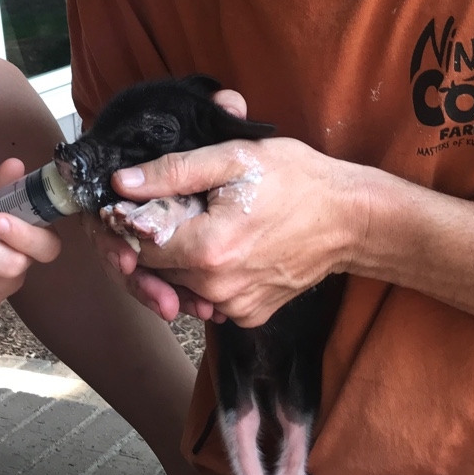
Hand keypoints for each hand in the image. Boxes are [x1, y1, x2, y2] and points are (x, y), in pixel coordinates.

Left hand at [109, 133, 369, 328]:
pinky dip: (208, 276)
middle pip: (158, 267)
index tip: (142, 203)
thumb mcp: (233, 158)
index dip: (134, 223)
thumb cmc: (296, 180)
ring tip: (208, 225)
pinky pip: (209, 297)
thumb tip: (122, 184)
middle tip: (183, 208)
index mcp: (206, 249)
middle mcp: (216, 288)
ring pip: (181, 284)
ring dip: (182, 258)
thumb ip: (173, 172)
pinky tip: (228, 247)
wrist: (351, 219)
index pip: (139, 245)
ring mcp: (235, 307)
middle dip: (158, 239)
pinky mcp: (250, 315)